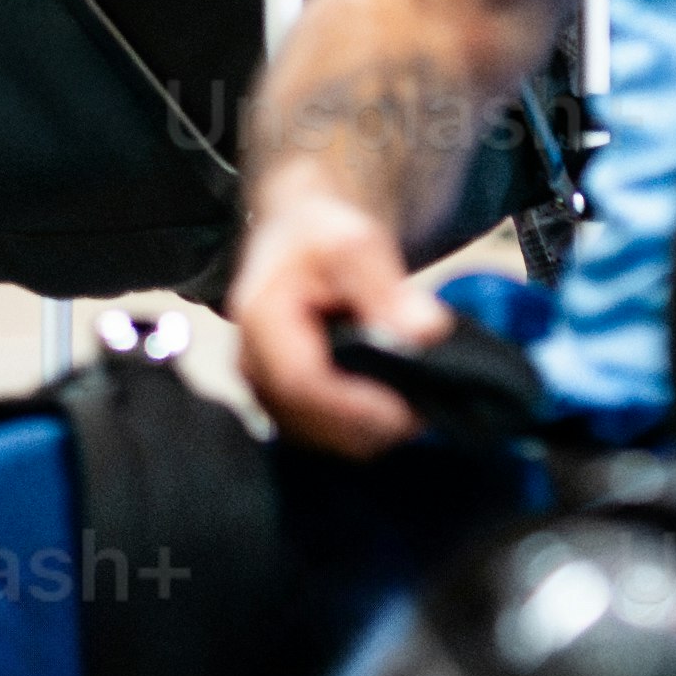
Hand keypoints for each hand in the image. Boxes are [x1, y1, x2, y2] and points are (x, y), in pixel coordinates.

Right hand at [228, 167, 430, 455]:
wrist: (300, 240)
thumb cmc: (323, 238)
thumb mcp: (357, 244)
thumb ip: (388, 289)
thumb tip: (426, 331)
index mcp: (259, 318)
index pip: (301, 381)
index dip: (356, 405)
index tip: (408, 410)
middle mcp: (250, 363)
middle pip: (307, 420)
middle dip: (370, 425)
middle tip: (426, 408)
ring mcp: (262, 389)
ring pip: (318, 438)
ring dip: (369, 431)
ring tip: (413, 401)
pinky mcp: (281, 405)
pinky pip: (323, 437)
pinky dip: (361, 430)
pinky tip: (390, 404)